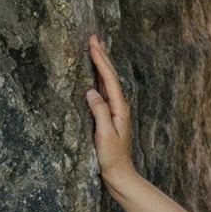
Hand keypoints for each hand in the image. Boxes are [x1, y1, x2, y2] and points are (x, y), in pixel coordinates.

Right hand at [85, 34, 136, 189]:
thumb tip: (91, 91)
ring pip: (107, 81)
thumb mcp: (104, 135)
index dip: (101, 59)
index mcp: (119, 108)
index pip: (109, 78)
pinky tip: (94, 75)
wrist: (120, 174)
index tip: (93, 43)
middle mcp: (119, 106)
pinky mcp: (108, 116)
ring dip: (101, 64)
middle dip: (102, 56)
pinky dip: (98, 78)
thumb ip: (99, 112)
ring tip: (95, 49)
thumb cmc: (112, 158)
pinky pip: (103, 91)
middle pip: (110, 75)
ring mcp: (114, 111)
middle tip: (94, 37)